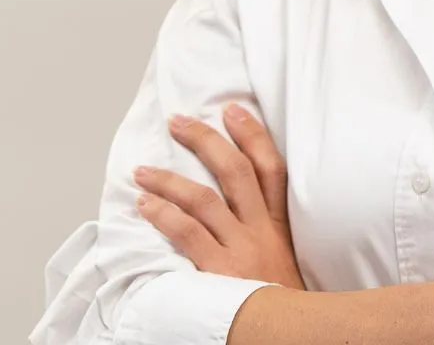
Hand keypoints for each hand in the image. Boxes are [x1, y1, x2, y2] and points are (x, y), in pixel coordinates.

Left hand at [132, 103, 304, 289]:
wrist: (290, 334)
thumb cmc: (283, 303)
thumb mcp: (286, 260)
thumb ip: (268, 233)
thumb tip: (241, 209)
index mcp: (279, 225)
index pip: (271, 166)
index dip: (252, 134)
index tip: (233, 110)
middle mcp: (260, 229)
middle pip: (235, 170)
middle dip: (206, 140)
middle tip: (180, 121)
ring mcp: (240, 248)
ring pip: (204, 197)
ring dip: (170, 179)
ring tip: (143, 169)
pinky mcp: (219, 271)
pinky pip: (188, 233)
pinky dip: (164, 214)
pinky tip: (145, 204)